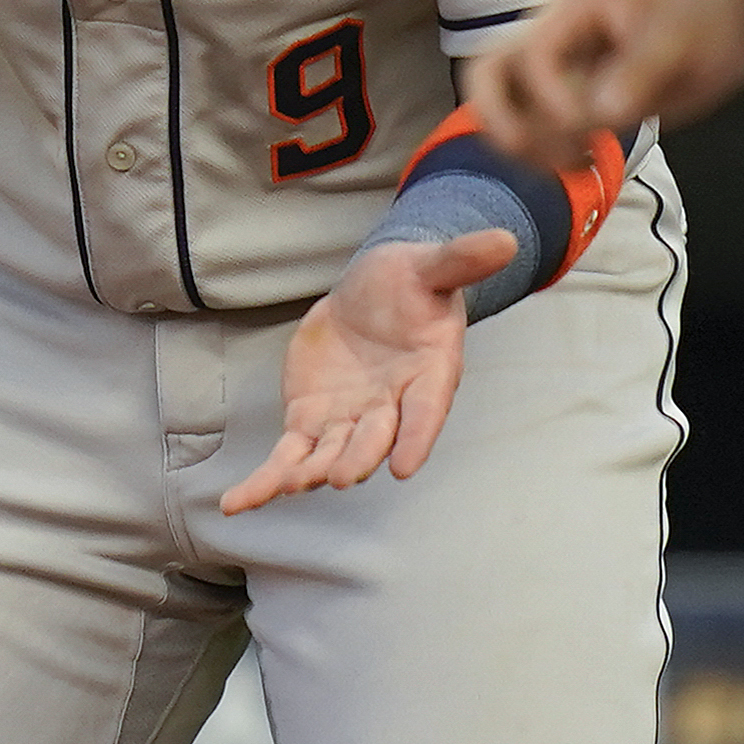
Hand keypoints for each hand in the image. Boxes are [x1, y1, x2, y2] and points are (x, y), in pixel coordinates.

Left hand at [220, 228, 516, 513]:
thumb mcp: (432, 265)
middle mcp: (391, 407)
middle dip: (358, 458)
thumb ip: (462, 260)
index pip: (427, 411)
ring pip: (328, 454)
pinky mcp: (311, 421)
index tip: (407, 466)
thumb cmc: (411, 282)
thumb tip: (507, 240)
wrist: (375, 291)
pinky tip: (236, 503)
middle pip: (375, 439)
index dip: (417, 438)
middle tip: (342, 476)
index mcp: (429, 374)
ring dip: (307, 472)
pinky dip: (264, 481)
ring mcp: (348, 419)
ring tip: (284, 486)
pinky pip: (287, 455)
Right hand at [466, 0, 743, 170]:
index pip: (533, 57)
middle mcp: (553, 31)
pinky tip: (586, 159)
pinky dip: (546, 146)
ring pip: (502, 99)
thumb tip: (601, 115)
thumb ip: (638, 73)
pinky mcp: (570, 86)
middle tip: (555, 154)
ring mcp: (558, 59)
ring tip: (574, 161)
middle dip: (505, 122)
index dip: (554, 99)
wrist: (723, 5)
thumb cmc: (704, 12)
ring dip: (523, 140)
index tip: (595, 122)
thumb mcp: (681, 39)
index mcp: (574, 7)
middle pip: (488, 71)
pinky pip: (534, 117)